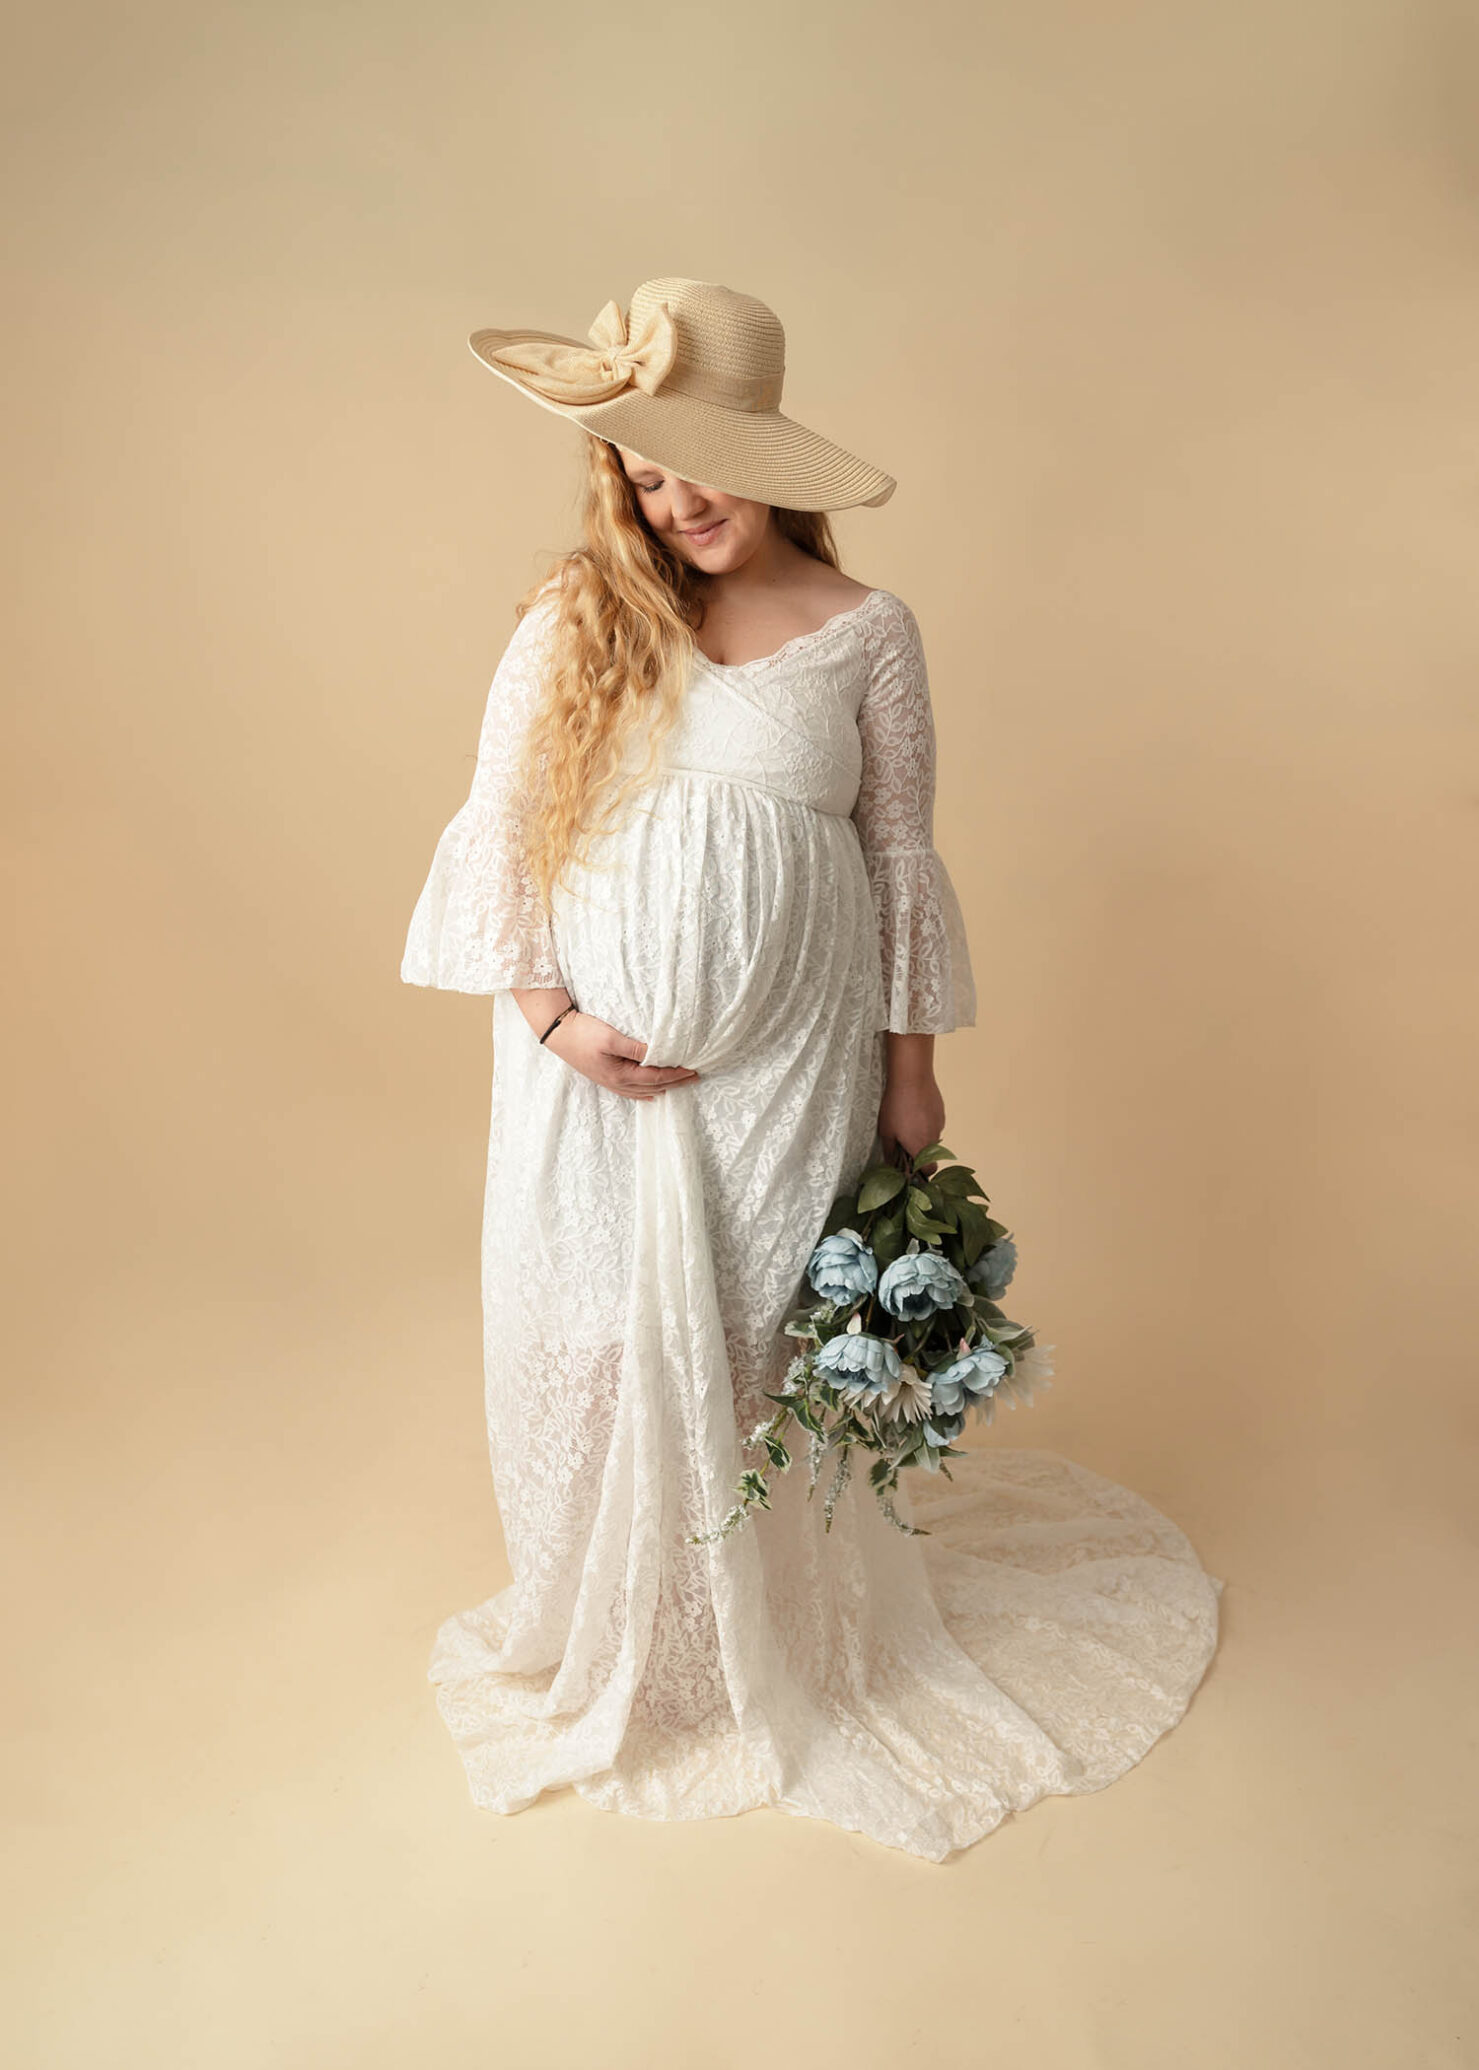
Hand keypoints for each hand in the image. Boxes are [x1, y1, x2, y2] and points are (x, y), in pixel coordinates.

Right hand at [545, 1010, 700, 1100]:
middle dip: (675, 1082)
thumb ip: (636, 1048)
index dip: (676, 1074)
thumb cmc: (583, 1033)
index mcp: (621, 1075)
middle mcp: (617, 1083)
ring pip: (643, 1090)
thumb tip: (658, 1054)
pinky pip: (630, 1091)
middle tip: (694, 1077)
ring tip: (679, 1084)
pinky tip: (650, 1094)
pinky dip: (644, 1092)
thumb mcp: (611, 1038)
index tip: (693, 1070)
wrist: (558, 1033)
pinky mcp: (604, 1077)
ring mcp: (610, 1082)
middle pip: (653, 1086)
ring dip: (663, 1087)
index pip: (656, 1077)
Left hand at [877, 1072, 945, 1172]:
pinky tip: (915, 1111)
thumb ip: (890, 1152)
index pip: (929, 1170)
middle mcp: (934, 1139)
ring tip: (907, 1121)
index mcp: (920, 1148)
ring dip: (922, 1136)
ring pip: (932, 1138)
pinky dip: (926, 1123)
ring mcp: (940, 1124)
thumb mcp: (886, 1131)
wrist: (912, 1078)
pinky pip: (934, 1124)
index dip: (920, 1172)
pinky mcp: (941, 1112)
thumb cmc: (896, 1106)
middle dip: (918, 1152)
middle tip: (904, 1142)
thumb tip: (891, 1165)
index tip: (909, 1167)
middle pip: (930, 1155)